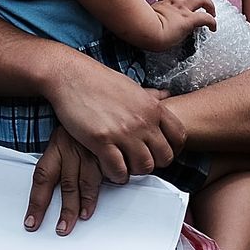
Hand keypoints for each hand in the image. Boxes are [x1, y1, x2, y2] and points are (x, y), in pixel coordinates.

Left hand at [26, 129, 104, 234]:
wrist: (97, 94)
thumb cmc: (82, 120)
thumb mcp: (65, 134)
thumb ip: (60, 158)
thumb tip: (52, 186)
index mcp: (57, 146)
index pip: (42, 177)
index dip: (37, 203)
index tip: (32, 222)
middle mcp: (72, 149)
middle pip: (65, 185)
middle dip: (64, 210)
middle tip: (61, 228)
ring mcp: (92, 151)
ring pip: (87, 182)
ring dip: (86, 203)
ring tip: (83, 217)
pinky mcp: (110, 151)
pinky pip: (110, 173)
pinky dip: (111, 185)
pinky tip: (111, 191)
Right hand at [42, 56, 185, 182]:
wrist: (70, 75)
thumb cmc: (98, 81)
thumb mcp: (132, 86)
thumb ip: (150, 97)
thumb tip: (166, 95)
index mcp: (153, 108)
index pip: (179, 137)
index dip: (172, 150)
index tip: (160, 153)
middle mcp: (143, 121)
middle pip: (164, 157)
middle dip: (154, 163)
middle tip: (139, 161)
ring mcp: (123, 132)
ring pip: (144, 167)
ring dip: (135, 171)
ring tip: (124, 165)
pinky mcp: (102, 141)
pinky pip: (119, 170)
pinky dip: (116, 174)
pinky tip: (109, 168)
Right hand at [149, 0, 216, 49]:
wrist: (145, 31)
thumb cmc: (142, 28)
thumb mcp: (146, 16)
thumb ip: (150, 14)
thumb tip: (149, 20)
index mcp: (164, 1)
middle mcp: (174, 2)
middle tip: (202, 2)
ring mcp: (182, 10)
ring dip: (209, 3)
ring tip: (212, 11)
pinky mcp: (189, 20)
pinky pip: (206, 18)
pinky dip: (212, 22)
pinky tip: (213, 28)